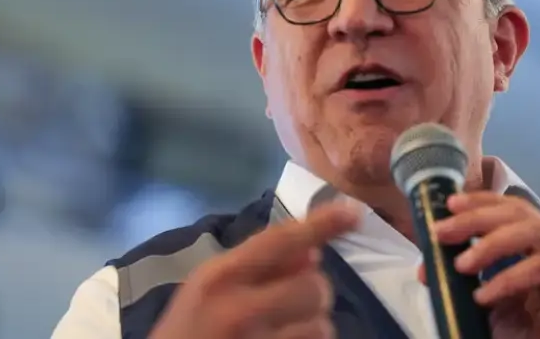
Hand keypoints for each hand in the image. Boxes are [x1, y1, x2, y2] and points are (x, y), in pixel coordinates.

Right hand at [149, 203, 358, 338]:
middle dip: (314, 293)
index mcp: (218, 278)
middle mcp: (237, 309)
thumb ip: (258, 268)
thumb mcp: (208, 290)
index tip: (352, 213)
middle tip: (294, 303)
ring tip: (285, 332)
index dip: (320, 225)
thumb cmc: (186, 333)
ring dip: (312, 328)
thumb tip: (313, 252)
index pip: (279, 241)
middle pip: (314, 286)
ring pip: (321, 326)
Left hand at [420, 186, 539, 338]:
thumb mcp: (492, 300)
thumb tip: (425, 267)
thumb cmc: (534, 334)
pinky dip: (508, 278)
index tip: (450, 204)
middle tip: (443, 232)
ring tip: (461, 265)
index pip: (512, 206)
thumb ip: (469, 278)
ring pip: (532, 231)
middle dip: (476, 218)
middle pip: (519, 211)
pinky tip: (484, 296)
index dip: (481, 201)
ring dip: (490, 244)